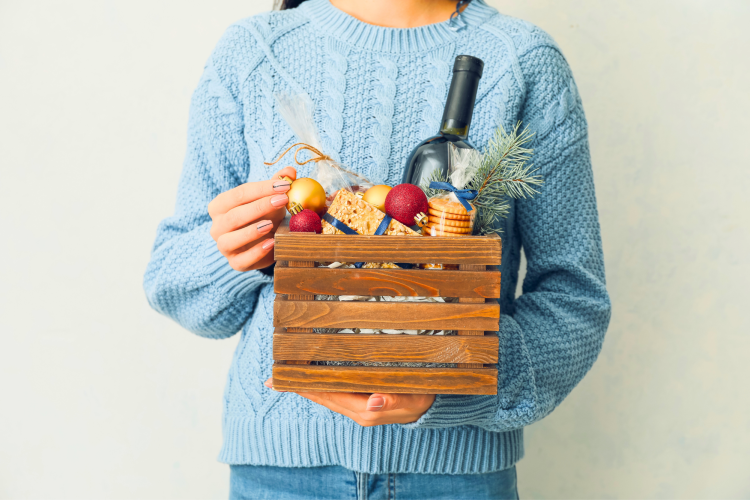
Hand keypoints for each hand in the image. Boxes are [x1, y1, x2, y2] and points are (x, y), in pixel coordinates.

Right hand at [208, 167, 296, 271]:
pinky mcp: (235, 263)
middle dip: (259, 207)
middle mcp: (217, 226)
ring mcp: (224, 246)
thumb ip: (279, 183)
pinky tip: (272, 243)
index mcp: (220, 206)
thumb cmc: (265, 214)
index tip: (284, 185)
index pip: (238, 194)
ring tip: (270, 224)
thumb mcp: (270, 197)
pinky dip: (256, 253)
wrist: (267, 239)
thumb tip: (290, 171)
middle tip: (282, 200)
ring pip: (229, 240)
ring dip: (250, 232)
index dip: (262, 189)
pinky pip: (241, 261)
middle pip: (233, 216)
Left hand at [264, 378, 433, 426]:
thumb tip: (373, 400)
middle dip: (299, 387)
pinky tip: (311, 376)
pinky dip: (319, 384)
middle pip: (321, 396)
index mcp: (365, 409)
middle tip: (274, 377)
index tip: (285, 379)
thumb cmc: (421, 398)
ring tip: (286, 376)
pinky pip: (334, 393)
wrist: (429, 405)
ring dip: (306, 386)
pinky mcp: (359, 401)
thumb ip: (394, 400)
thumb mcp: (412, 398)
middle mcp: (357, 409)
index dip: (306, 387)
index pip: (328, 396)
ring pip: (326, 395)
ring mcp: (357, 406)